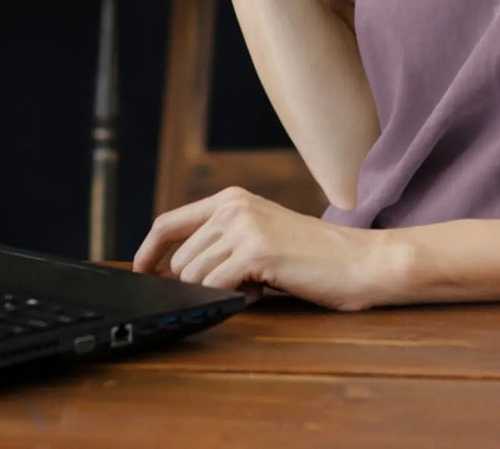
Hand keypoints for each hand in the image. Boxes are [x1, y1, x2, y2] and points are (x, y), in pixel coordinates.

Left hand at [132, 186, 385, 311]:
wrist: (359, 261)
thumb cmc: (312, 257)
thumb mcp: (259, 236)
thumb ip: (221, 243)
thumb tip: (173, 272)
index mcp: (230, 199)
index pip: (168, 223)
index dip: (147, 252)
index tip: (139, 274)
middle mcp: (232, 206)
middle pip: (180, 259)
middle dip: (197, 284)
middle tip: (240, 288)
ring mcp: (243, 226)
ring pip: (194, 275)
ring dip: (218, 292)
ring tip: (256, 286)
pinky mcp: (255, 250)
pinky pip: (215, 285)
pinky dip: (230, 299)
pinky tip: (258, 293)